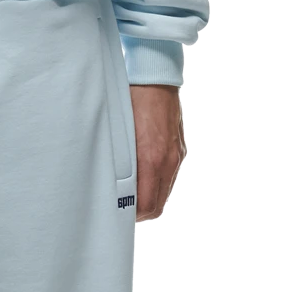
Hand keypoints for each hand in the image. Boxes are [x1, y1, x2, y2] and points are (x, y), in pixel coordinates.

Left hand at [131, 85, 186, 221]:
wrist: (154, 76)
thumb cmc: (131, 100)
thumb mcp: (119, 133)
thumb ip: (119, 162)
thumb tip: (112, 186)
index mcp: (151, 159)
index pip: (148, 205)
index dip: (132, 215)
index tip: (118, 214)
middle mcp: (168, 160)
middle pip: (158, 204)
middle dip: (141, 210)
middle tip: (122, 207)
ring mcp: (176, 154)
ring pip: (164, 190)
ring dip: (149, 196)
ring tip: (130, 192)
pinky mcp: (179, 147)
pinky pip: (169, 175)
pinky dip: (157, 181)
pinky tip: (143, 174)